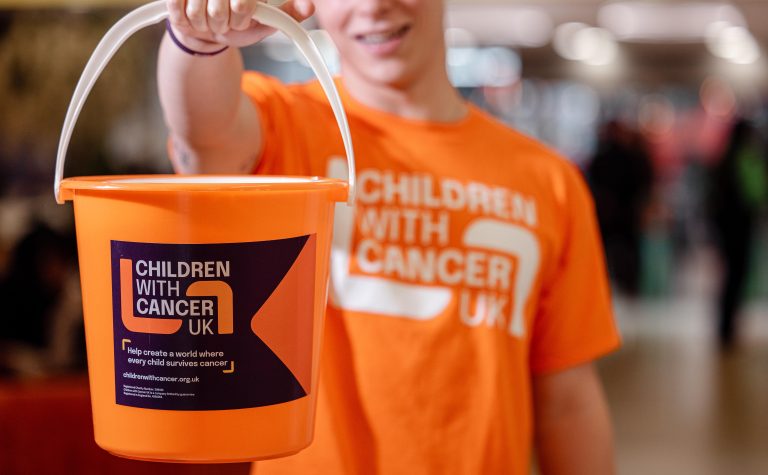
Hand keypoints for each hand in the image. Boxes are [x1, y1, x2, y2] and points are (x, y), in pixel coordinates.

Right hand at [166, 0, 314, 50]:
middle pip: (218, 10)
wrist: (207, 27)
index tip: (242, 16)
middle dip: (224, 23)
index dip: (240, 15)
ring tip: (211, 20)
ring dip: (206, 25)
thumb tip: (308, 6)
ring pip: (199, 14)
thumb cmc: (240, 21)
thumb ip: (290, 13)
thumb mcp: (267, 20)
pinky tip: (195, 16)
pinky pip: (179, 11)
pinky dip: (189, 22)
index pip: (243, 4)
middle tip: (226, 21)